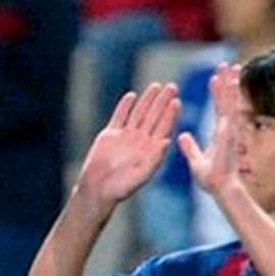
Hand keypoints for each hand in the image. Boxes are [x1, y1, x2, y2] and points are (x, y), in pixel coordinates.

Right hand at [76, 82, 179, 210]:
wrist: (97, 189)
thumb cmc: (121, 188)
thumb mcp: (141, 175)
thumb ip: (154, 159)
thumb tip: (167, 141)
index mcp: (150, 150)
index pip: (163, 128)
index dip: (170, 115)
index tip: (177, 102)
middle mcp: (140, 141)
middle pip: (153, 117)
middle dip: (162, 102)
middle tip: (172, 87)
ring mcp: (125, 136)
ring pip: (138, 114)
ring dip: (147, 100)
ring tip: (156, 86)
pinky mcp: (110, 135)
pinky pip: (119, 117)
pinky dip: (125, 106)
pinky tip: (132, 96)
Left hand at [178, 63, 244, 199]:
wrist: (221, 190)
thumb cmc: (212, 180)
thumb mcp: (196, 160)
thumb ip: (190, 147)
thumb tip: (182, 136)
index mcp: (220, 133)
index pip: (219, 108)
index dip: (219, 93)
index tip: (217, 77)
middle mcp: (227, 129)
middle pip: (228, 100)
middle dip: (228, 82)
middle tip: (228, 64)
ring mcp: (230, 130)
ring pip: (230, 101)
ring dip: (230, 83)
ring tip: (231, 66)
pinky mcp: (229, 133)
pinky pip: (228, 110)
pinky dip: (229, 96)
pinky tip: (228, 82)